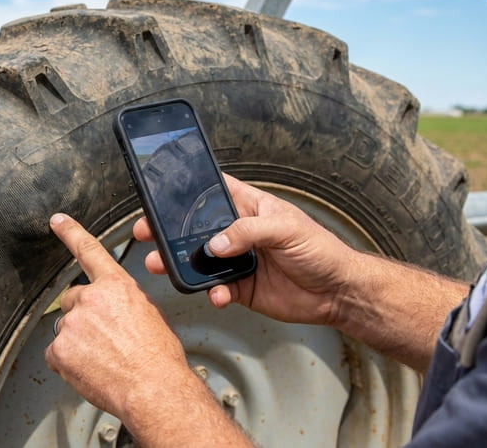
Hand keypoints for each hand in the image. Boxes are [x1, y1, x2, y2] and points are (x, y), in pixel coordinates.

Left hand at [44, 213, 192, 420]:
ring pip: (65, 329)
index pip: (89, 251)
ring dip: (77, 341)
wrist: (154, 388)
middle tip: (103, 340)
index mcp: (117, 286)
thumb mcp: (149, 315)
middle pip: (73, 300)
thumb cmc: (159, 358)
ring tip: (103, 359)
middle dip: (83, 317)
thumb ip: (123, 302)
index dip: (70, 233)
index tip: (57, 221)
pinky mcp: (59, 349)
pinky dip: (68, 363)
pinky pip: (56, 354)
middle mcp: (91, 299)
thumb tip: (113, 308)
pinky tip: (90, 369)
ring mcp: (73, 323)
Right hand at [134, 175, 357, 326]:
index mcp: (250, 207)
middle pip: (196, 228)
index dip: (188, 190)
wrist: (338, 293)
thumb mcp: (287, 229)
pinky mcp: (241, 288)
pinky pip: (216, 289)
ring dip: (181, 264)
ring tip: (162, 266)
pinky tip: (216, 295)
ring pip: (200, 260)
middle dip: (170, 231)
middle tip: (148, 234)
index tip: (161, 193)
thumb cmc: (321, 250)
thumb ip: (249, 232)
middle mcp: (239, 232)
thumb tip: (217, 244)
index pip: (213, 191)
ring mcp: (238, 260)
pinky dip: (211, 293)